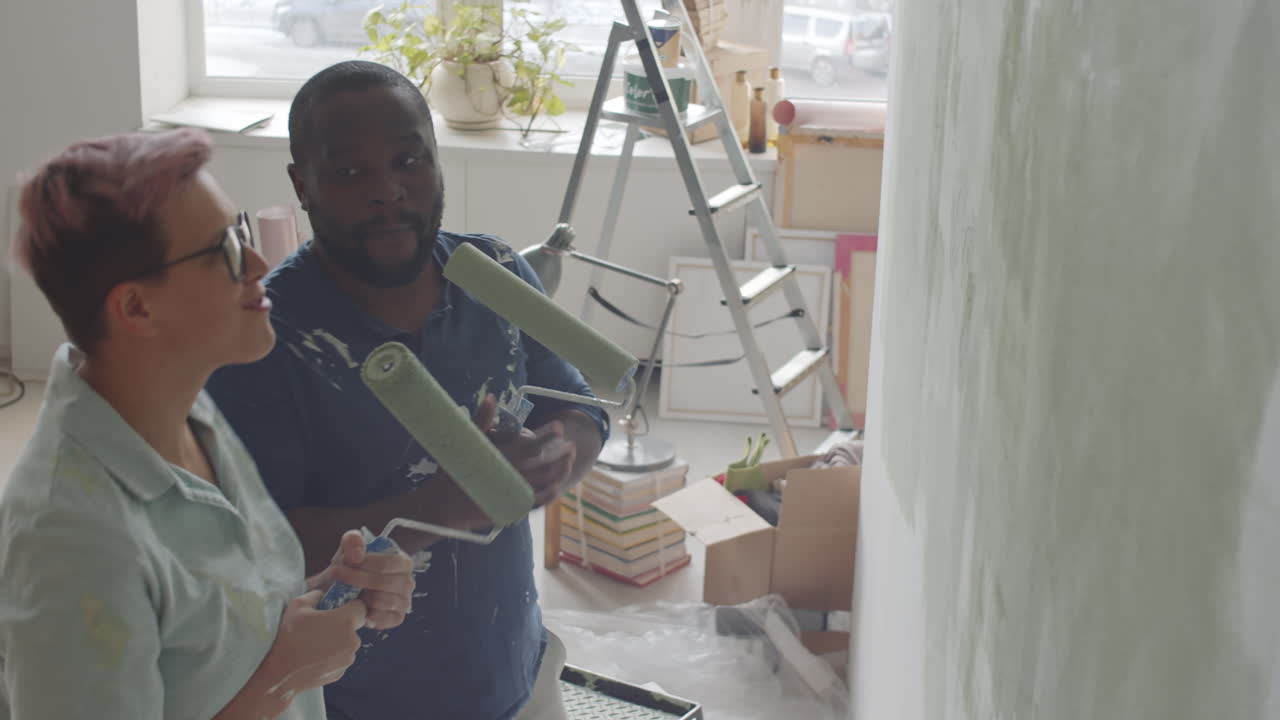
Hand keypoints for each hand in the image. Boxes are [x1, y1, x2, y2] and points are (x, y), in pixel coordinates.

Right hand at [261, 591, 366, 696]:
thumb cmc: (289, 637)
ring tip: (314, 644)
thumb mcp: (298, 606)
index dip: (349, 606)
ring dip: (337, 641)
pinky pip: (341, 659)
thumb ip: (315, 595)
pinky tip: (314, 657)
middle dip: (341, 625)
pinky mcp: (341, 673)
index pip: (360, 607)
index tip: (336, 609)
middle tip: (320, 627)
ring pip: (348, 644)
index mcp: (346, 621)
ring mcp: (348, 659)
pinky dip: (332, 657)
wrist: (279, 673)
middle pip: (353, 627)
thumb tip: (322, 595)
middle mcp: (353, 640)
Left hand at [316, 529, 415, 630]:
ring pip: (384, 601)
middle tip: (338, 577)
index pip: (388, 562)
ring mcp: (404, 601)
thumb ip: (353, 541)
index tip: (343, 562)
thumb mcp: (347, 550)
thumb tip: (357, 556)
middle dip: (357, 579)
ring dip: (361, 598)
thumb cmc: (347, 569)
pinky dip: (369, 615)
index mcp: (402, 561)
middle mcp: (407, 581)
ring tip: (347, 594)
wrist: (336, 593)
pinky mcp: (396, 618)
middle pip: (385, 582)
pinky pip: (386, 619)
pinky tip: (357, 610)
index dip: (365, 562)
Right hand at [440, 396, 577, 525]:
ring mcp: (517, 493)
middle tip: (571, 446)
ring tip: (569, 463)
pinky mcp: (514, 509)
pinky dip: (551, 493)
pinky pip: (539, 502)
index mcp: (506, 456)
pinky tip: (557, 487)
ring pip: (547, 481)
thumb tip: (491, 396)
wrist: (443, 506)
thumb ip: (482, 419)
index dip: (549, 434)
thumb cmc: (453, 472)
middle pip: (547, 462)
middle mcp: (516, 474)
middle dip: (562, 453)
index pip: (534, 442)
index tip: (560, 427)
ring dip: (561, 471)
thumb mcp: (467, 442)